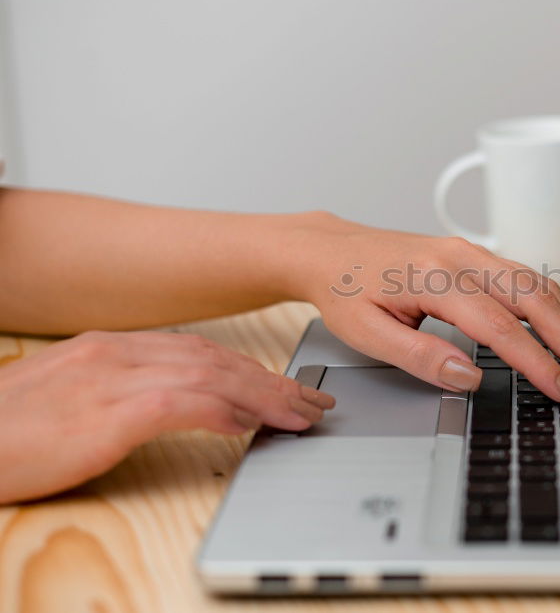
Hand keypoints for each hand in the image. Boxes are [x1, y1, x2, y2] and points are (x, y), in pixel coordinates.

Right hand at [0, 330, 333, 503]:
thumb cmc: (6, 429)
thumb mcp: (69, 398)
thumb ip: (120, 391)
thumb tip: (172, 403)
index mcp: (110, 347)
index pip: (199, 350)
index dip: (249, 367)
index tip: (282, 385)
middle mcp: (117, 353)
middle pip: (215, 359)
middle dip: (271, 380)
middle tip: (311, 399)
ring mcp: (111, 379)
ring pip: (211, 376)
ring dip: (264, 396)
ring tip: (300, 414)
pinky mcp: (107, 412)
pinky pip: (183, 403)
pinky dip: (224, 409)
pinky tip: (251, 422)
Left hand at [284, 215, 559, 405]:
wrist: (331, 249)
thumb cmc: (345, 290)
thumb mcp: (367, 334)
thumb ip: (420, 357)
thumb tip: (471, 377)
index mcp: (435, 278)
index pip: (501, 328)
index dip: (538, 364)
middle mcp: (462, 258)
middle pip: (537, 300)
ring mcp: (473, 253)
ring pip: (540, 285)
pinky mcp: (477, 256)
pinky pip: (529, 278)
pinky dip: (557, 307)